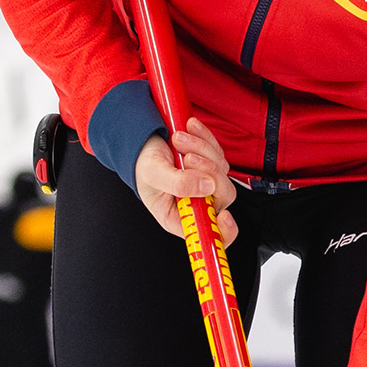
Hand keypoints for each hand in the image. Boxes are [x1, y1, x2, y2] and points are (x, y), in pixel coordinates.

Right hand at [133, 117, 237, 245]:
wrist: (141, 143)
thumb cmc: (143, 166)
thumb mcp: (154, 175)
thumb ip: (179, 184)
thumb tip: (208, 186)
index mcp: (183, 218)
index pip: (212, 236)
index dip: (224, 231)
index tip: (223, 216)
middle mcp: (199, 204)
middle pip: (224, 195)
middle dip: (209, 171)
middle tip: (187, 157)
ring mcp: (207, 184)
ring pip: (222, 169)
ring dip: (202, 149)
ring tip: (178, 140)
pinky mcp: (212, 165)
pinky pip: (219, 152)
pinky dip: (205, 139)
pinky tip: (189, 131)